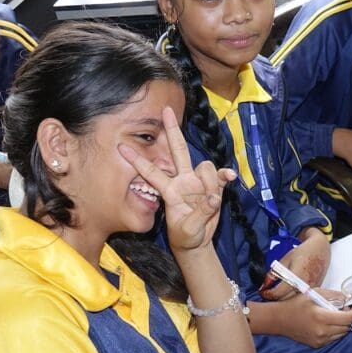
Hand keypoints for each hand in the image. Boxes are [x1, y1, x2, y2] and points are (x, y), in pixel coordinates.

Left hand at [118, 106, 235, 251]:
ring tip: (212, 201)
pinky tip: (230, 177)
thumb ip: (201, 213)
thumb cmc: (186, 235)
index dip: (137, 160)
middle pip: (178, 150)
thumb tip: (213, 198)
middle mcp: (183, 181)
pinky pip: (220, 176)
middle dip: (172, 130)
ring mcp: (198, 182)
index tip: (121, 146)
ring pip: (204, 166)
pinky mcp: (214, 187)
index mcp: (169, 191)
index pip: (151, 172)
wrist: (197, 242)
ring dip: (210, 180)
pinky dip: (225, 175)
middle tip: (166, 110)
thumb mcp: (189, 228)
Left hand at [262, 228, 330, 299]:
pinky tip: (288, 291)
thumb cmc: (303, 252)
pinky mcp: (314, 291)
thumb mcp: (284, 260)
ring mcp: (311, 290)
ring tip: (277, 292)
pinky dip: (293, 297)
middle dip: (275, 298)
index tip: (263, 291)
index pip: (278, 293)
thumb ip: (274, 274)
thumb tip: (264, 285)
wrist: (320, 249)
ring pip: (294, 301)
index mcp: (296, 277)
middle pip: (285, 300)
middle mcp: (305, 286)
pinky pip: (301, 298)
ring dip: (284, 299)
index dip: (267, 294)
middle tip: (268, 292)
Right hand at [268, 292, 351, 347]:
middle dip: (349, 318)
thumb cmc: (295, 304)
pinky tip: (328, 323)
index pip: (348, 318)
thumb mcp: (314, 293)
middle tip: (344, 309)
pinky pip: (333, 339)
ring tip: (335, 316)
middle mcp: (322, 331)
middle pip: (347, 327)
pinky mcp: (317, 345)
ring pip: (342, 334)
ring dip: (343, 325)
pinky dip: (335, 331)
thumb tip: (348, 297)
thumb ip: (333, 295)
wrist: (279, 320)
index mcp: (322, 317)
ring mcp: (320, 340)